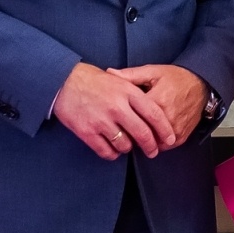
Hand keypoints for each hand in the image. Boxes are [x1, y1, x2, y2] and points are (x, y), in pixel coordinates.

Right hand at [53, 63, 175, 159]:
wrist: (63, 81)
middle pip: (142, 133)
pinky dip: (112, 154)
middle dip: (151, 146)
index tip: (170, 139)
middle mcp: (117, 107)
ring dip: (128, 148)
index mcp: (128, 92)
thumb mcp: (119, 79)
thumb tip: (156, 110)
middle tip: (153, 151)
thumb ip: (136, 93)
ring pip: (125, 145)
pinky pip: (106, 151)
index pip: (154, 114)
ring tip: (127, 144)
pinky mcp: (87, 131)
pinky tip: (112, 149)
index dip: (164, 129)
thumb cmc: (93, 80)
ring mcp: (101, 120)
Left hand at [110, 65, 208, 148]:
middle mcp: (168, 116)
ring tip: (137, 134)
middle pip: (142, 133)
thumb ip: (130, 75)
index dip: (121, 120)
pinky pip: (165, 146)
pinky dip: (157, 143)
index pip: (133, 117)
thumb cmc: (177, 78)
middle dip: (131, 133)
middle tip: (123, 130)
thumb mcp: (153, 72)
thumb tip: (110, 73)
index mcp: (157, 100)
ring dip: (144, 140)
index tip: (116, 119)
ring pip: (153, 142)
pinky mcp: (182, 135)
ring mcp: (176, 128)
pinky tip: (151, 136)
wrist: (201, 84)